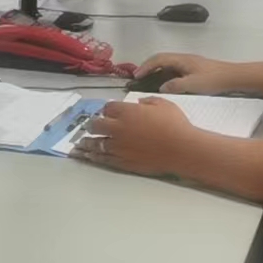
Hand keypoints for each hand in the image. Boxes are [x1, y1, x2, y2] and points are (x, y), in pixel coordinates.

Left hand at [71, 98, 204, 175]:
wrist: (182, 149)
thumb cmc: (175, 124)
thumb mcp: (163, 104)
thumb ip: (148, 101)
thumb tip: (139, 103)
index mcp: (127, 111)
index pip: (108, 107)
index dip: (107, 109)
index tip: (108, 111)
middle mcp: (118, 128)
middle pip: (97, 124)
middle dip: (93, 124)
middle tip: (91, 125)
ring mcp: (118, 146)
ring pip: (96, 142)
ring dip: (87, 141)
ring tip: (80, 143)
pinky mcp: (122, 161)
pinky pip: (103, 158)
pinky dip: (95, 156)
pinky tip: (89, 155)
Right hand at [135, 52, 237, 94]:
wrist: (234, 77)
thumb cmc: (215, 79)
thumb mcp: (193, 85)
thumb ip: (175, 86)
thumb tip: (161, 87)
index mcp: (182, 60)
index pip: (158, 59)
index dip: (145, 66)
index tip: (136, 75)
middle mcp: (184, 59)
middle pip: (161, 59)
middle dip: (148, 67)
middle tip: (139, 77)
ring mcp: (190, 64)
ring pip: (168, 65)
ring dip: (157, 71)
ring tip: (149, 81)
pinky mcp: (195, 70)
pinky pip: (175, 70)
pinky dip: (166, 75)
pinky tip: (167, 85)